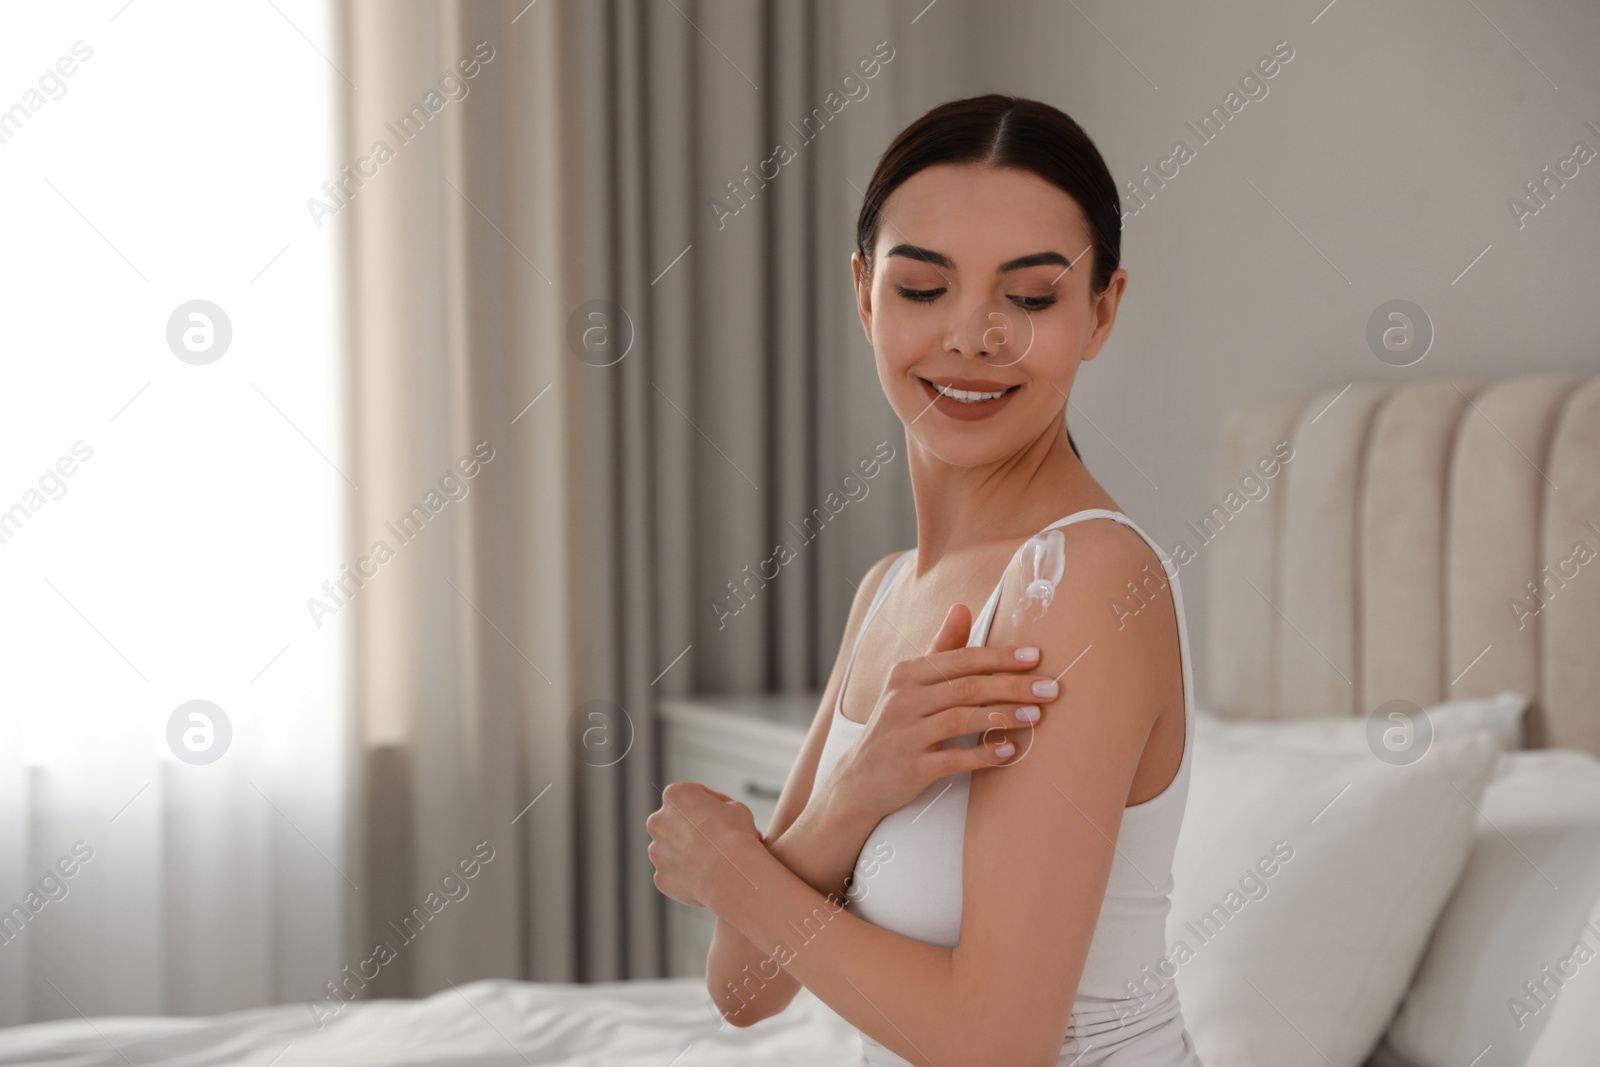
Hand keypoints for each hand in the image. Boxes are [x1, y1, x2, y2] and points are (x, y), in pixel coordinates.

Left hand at [646, 782, 762, 907]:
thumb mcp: (738, 808)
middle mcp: (658, 821)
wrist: (729, 870)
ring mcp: (657, 851)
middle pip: (677, 823)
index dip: (714, 805)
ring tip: (715, 861)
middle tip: (718, 839)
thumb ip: (723, 809)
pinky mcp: (661, 877)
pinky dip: (688, 876)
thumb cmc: (734, 836)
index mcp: (675, 796)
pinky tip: (707, 876)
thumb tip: (723, 818)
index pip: (695, 796)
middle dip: (695, 830)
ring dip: (689, 853)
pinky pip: (675, 875)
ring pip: (673, 851)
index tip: (727, 815)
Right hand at [827, 604, 1058, 824]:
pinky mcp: (911, 768)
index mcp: (906, 674)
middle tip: (1049, 688)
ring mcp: (906, 735)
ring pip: (960, 719)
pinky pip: (953, 759)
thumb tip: (963, 607)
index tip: (1035, 656)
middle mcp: (903, 700)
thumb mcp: (910, 683)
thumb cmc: (895, 726)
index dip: (999, 657)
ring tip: (1035, 716)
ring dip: (1002, 716)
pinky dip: (982, 754)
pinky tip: (1008, 750)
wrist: (860, 780)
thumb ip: (941, 648)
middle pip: (965, 687)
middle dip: (1012, 685)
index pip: (960, 659)